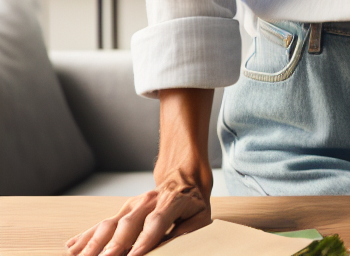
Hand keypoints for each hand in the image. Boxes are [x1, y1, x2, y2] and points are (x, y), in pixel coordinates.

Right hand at [64, 165, 210, 255]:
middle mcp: (149, 201)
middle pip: (129, 223)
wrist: (184, 178)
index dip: (145, 240)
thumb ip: (187, 232)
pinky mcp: (121, 211)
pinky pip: (101, 224)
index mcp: (172, 201)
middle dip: (114, 245)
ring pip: (110, 223)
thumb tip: (175, 247)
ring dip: (94, 244)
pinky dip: (86, 237)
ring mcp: (132, 205)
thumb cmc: (193, 205)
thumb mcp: (200, 217)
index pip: (157, 221)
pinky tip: (71, 248)